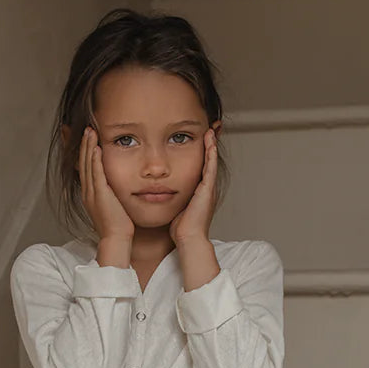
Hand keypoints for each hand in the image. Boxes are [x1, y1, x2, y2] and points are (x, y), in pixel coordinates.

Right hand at [78, 127, 134, 243]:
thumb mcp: (113, 205)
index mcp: (89, 194)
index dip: (85, 152)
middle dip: (84, 144)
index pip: (85, 168)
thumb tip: (116, 186)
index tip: (88, 139)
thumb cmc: (118, 226)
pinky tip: (96, 147)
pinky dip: (95, 159)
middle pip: (83, 162)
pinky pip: (96, 173)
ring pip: (87, 165)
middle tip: (86, 129)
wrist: (116, 238)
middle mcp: (87, 191)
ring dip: (88, 147)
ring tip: (90, 132)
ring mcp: (92, 193)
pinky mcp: (100, 194)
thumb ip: (112, 193)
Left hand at [169, 127, 217, 245]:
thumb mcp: (174, 206)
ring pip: (211, 161)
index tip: (197, 138)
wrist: (188, 238)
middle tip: (209, 129)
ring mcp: (208, 188)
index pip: (200, 166)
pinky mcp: (208, 189)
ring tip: (210, 130)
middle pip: (208, 160)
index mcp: (199, 190)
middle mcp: (206, 187)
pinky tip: (210, 142)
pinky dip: (210, 153)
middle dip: (209, 145)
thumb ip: (170, 196)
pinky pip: (210, 167)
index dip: (200, 152)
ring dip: (211, 144)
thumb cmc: (180, 227)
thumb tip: (157, 191)